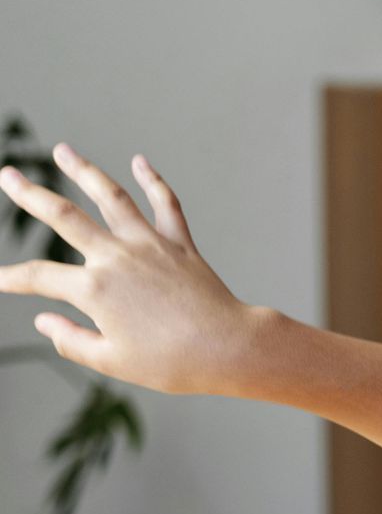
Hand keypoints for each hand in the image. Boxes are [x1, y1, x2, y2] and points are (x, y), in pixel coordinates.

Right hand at [0, 144, 262, 394]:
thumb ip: (71, 340)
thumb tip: (43, 321)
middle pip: (63, 216)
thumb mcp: (111, 361)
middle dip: (30, 194)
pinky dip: (153, 181)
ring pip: (111, 196)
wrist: (229, 347)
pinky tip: (141, 161)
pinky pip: (165, 204)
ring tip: (63, 150)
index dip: (12, 278)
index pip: (39, 277)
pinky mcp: (180, 243)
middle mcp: (117, 257)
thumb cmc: (170, 363)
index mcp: (94, 289)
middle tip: (7, 174)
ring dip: (84, 170)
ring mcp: (150, 245)